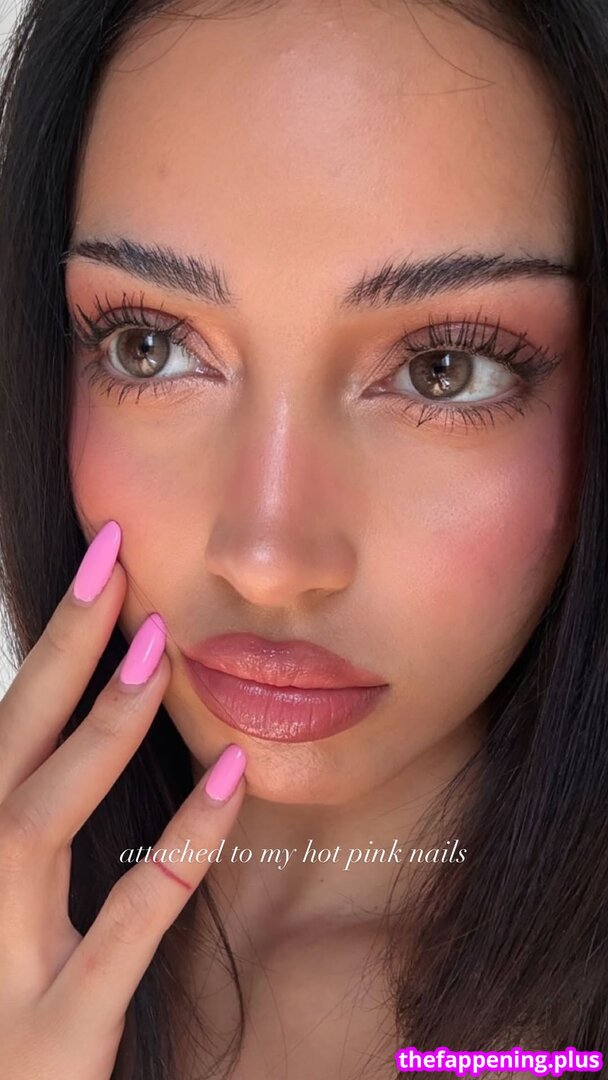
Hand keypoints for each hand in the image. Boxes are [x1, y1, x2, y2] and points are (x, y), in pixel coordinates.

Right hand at [0, 520, 246, 1077]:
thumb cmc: (20, 1014)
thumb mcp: (21, 917)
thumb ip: (49, 831)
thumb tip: (98, 729)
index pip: (9, 729)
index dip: (54, 644)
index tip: (103, 563)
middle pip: (8, 750)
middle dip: (59, 652)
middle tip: (114, 565)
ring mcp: (2, 966)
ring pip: (39, 820)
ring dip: (100, 728)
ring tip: (158, 648)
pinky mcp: (57, 1033)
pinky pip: (129, 920)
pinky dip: (180, 843)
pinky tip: (230, 778)